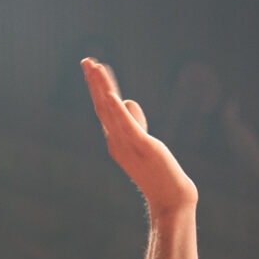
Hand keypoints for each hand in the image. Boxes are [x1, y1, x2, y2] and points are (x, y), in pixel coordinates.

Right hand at [82, 60, 196, 218]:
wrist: (171, 198)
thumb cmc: (159, 172)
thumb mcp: (144, 141)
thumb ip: (135, 122)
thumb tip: (129, 101)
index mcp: (116, 140)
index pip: (104, 109)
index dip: (97, 88)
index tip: (92, 68)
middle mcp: (116, 141)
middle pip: (102, 107)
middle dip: (94, 83)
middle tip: (87, 60)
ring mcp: (127, 145)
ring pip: (111, 112)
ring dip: (102, 88)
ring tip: (95, 67)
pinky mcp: (142, 147)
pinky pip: (126, 125)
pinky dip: (117, 109)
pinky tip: (110, 94)